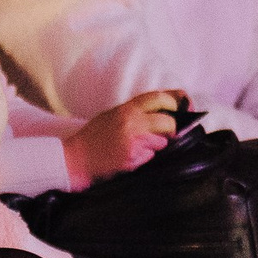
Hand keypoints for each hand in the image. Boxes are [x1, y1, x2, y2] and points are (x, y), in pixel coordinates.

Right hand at [61, 91, 181, 188]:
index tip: (183, 107)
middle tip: (167, 133)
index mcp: (126, 109)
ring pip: (161, 143)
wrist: (74, 158)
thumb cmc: (92, 137)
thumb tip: (164, 110)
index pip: (159, 98)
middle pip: (169, 123)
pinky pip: (149, 157)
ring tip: (135, 147)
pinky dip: (144, 158)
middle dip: (172, 129)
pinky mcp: (132, 160)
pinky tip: (128, 157)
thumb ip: (135, 112)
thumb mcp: (112, 115)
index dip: (175, 101)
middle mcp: (131, 123)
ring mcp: (133, 143)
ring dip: (155, 146)